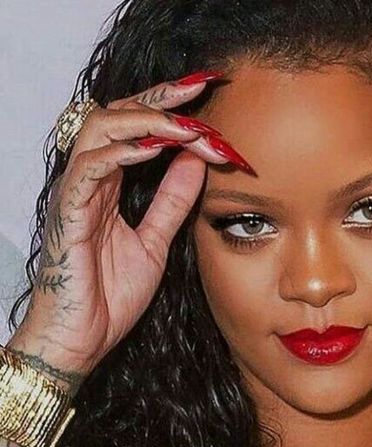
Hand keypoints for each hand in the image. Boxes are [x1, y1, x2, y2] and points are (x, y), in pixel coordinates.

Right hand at [10, 70, 250, 379]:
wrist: (82, 340)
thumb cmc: (109, 294)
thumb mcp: (156, 241)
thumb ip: (172, 201)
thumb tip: (195, 162)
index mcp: (111, 185)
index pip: (136, 128)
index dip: (170, 106)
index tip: (209, 92)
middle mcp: (91, 180)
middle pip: (117, 114)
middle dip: (161, 97)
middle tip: (201, 87)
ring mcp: (76, 194)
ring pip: (100, 130)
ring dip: (148, 121)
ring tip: (188, 125)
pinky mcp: (67, 214)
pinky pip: (89, 169)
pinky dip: (121, 153)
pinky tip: (154, 149)